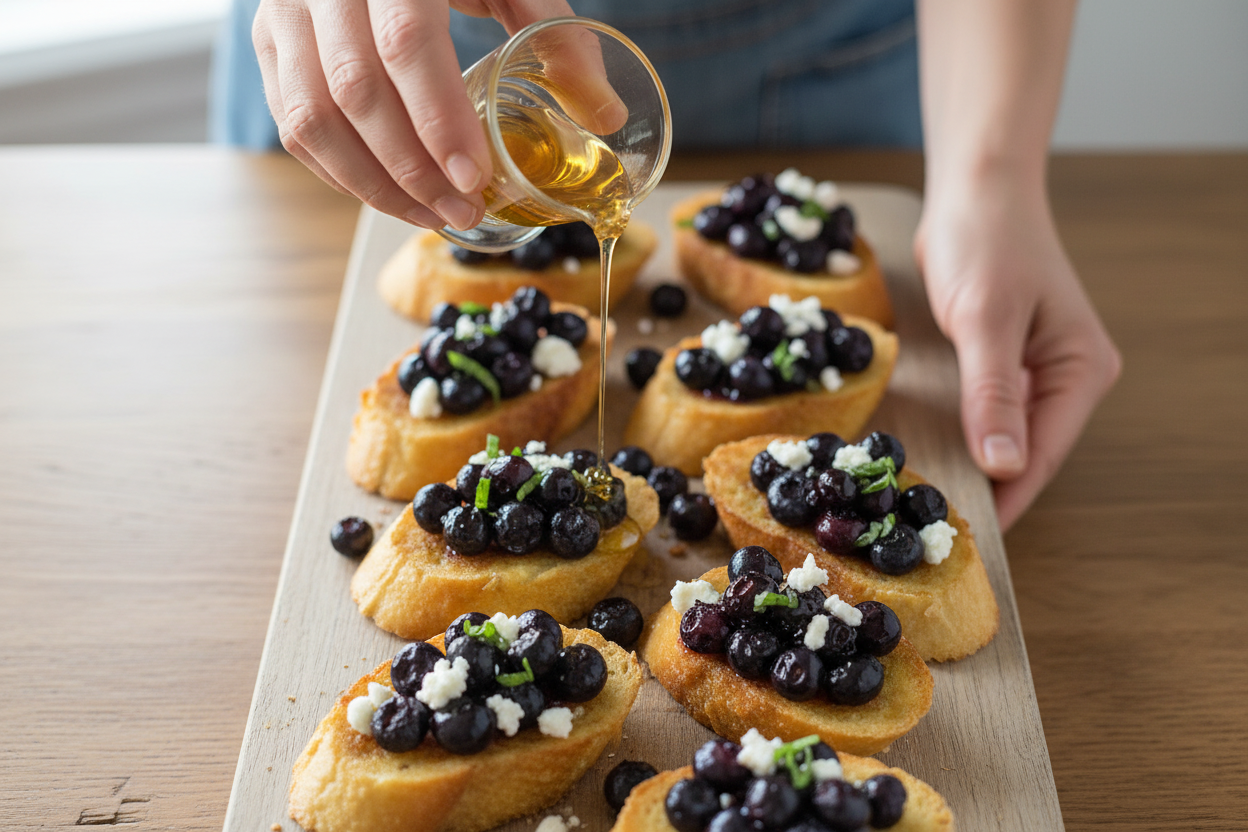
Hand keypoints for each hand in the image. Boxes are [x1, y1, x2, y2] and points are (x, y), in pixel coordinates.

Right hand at [251, 0, 574, 229]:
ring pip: (310, 119)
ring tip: (431, 215)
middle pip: (353, 93)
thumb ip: (555, 36)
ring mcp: (283, 12)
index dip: (437, 120)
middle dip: (411, 170)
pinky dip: (339, 172)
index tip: (475, 178)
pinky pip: (292, 125)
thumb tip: (606, 115)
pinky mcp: (269, 41)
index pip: (403, 45)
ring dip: (373, 184)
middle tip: (462, 211)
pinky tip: (389, 195)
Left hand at [915, 171, 1120, 529]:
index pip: (1042, 455)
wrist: (972, 191)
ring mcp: (1036, 372)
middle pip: (1026, 453)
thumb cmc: (984, 242)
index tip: (967, 540)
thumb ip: (993, 393)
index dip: (1004, 500)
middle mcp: (1067, 377)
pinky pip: (986, 413)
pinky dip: (963, 435)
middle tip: (934, 531)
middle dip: (988, 491)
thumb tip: (1005, 466)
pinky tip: (934, 456)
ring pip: (1004, 437)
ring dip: (972, 466)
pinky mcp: (1003, 362)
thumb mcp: (984, 319)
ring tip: (928, 506)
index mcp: (1081, 370)